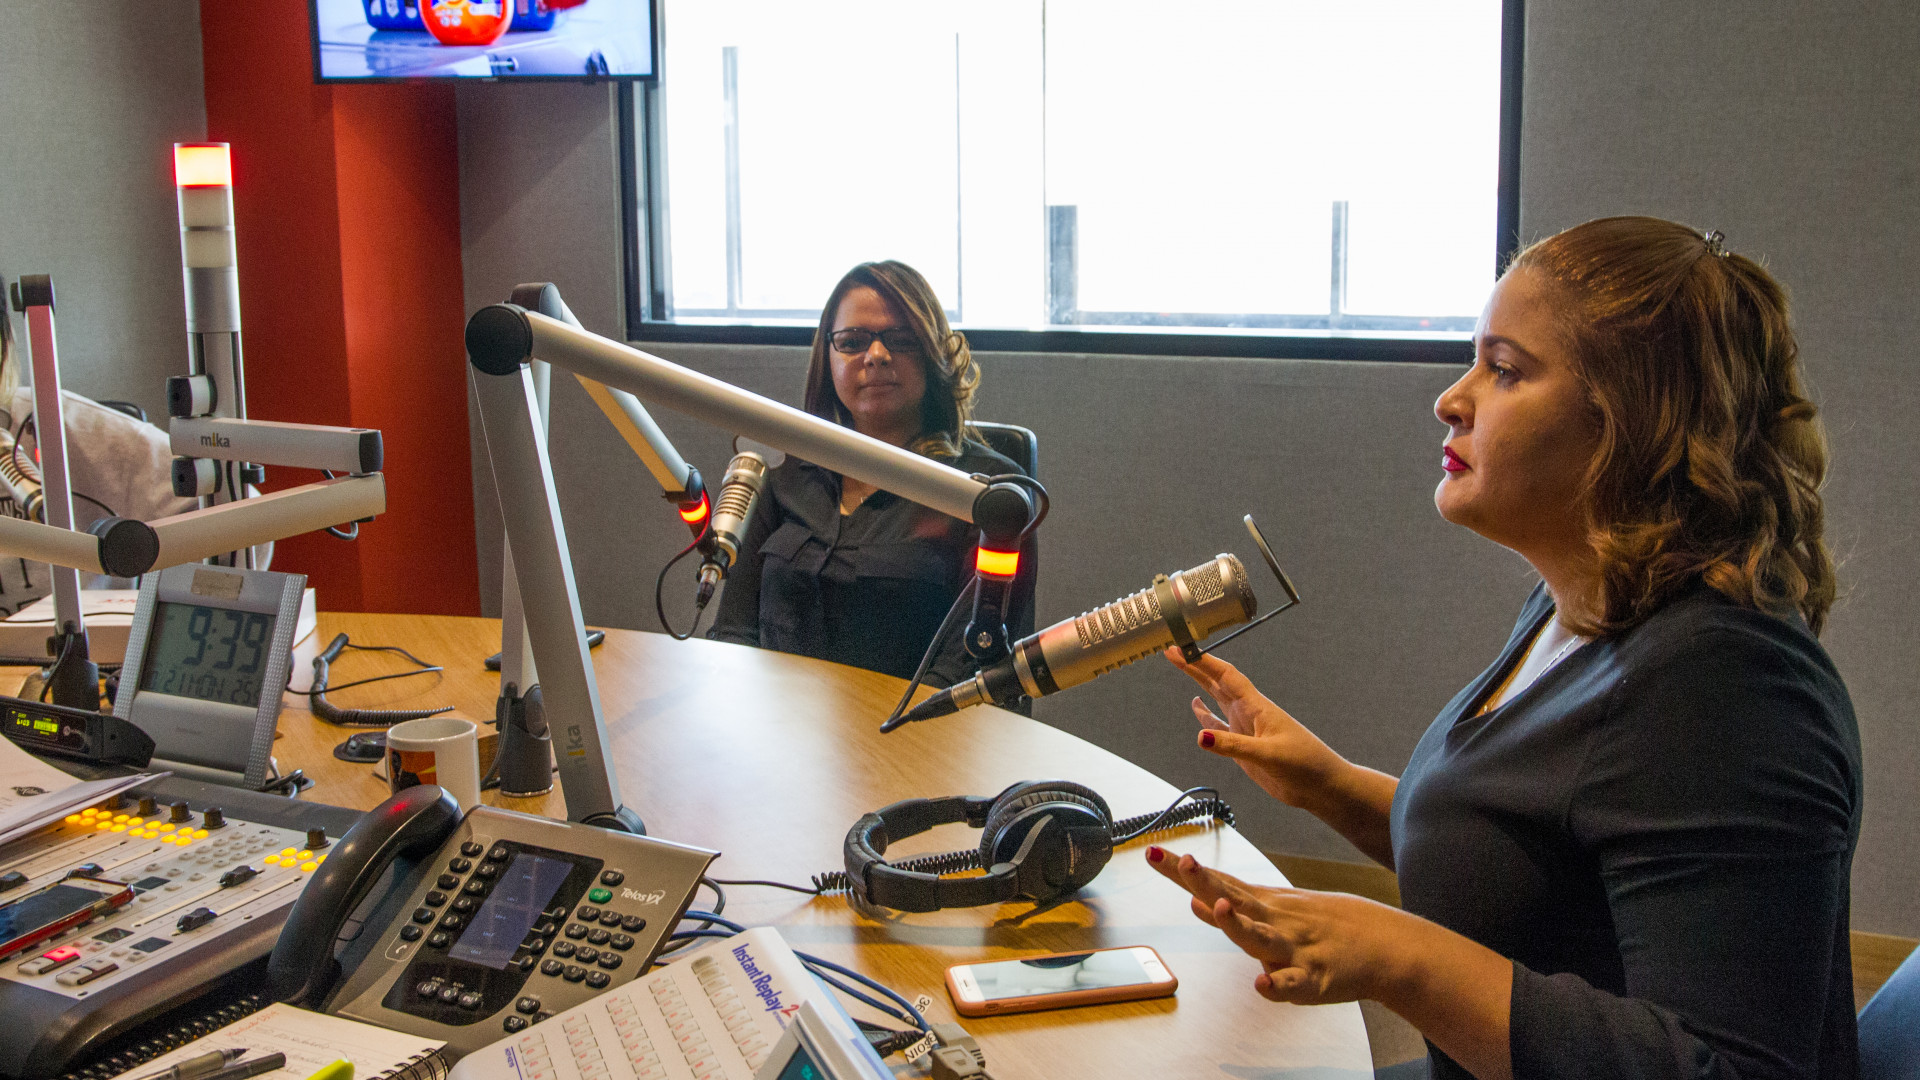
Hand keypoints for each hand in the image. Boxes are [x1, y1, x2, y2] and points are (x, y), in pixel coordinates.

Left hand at [1144, 846, 1417, 1004]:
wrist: (1383, 943)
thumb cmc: (1321, 926)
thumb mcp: (1275, 909)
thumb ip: (1231, 907)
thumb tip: (1192, 899)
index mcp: (1263, 904)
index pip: (1217, 882)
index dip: (1183, 870)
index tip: (1152, 851)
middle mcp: (1275, 920)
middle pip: (1234, 900)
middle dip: (1206, 882)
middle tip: (1183, 861)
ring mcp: (1295, 948)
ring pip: (1261, 938)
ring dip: (1238, 926)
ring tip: (1218, 910)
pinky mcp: (1317, 978)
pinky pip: (1295, 984)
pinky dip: (1279, 985)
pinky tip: (1262, 984)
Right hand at [1165, 647, 1341, 809]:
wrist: (1321, 785)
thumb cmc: (1305, 764)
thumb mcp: (1269, 754)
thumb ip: (1234, 746)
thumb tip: (1201, 737)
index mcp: (1257, 707)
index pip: (1226, 677)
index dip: (1204, 662)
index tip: (1183, 650)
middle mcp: (1249, 713)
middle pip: (1218, 683)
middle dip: (1196, 667)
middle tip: (1174, 653)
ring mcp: (1246, 729)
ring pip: (1217, 700)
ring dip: (1200, 685)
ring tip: (1183, 669)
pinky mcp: (1244, 747)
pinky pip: (1219, 727)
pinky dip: (1205, 717)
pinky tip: (1197, 709)